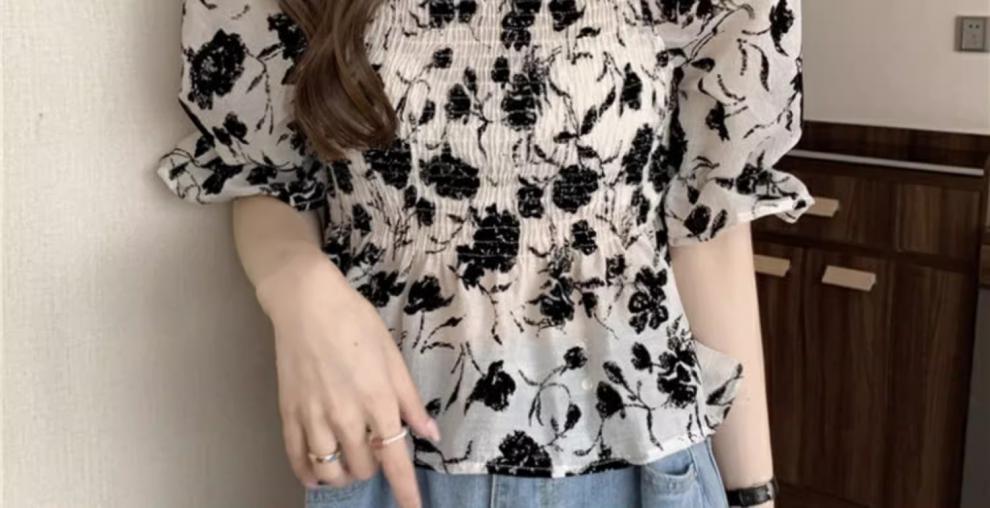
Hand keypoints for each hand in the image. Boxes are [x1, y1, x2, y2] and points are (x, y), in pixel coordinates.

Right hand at [254, 250, 439, 507]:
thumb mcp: (393, 357)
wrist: (306, 303)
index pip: (394, 458)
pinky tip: (320, 471)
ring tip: (350, 462)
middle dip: (374, 466)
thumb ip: (410, 401)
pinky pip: (297, 459)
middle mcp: (345, 416)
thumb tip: (430, 434)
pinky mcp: (288, 413)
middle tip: (375, 448)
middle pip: (363, 468)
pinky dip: (310, 473)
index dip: (405, 490)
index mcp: (377, 400)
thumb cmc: (356, 323)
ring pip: (330, 471)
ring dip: (344, 474)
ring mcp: (313, 417)